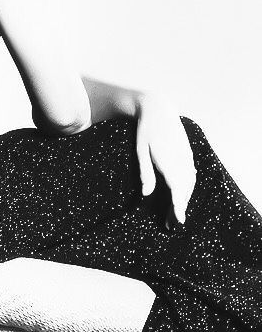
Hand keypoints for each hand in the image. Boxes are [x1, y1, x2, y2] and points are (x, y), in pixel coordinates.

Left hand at [134, 92, 196, 228]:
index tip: (178, 221)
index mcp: (168, 160)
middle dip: (180, 207)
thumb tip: (146, 194)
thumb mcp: (140, 149)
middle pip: (185, 189)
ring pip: (190, 182)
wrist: (158, 108)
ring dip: (185, 198)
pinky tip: (183, 193)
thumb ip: (145, 172)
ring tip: (176, 212)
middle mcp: (181, 159)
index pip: (177, 189)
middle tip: (172, 223)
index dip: (178, 206)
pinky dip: (188, 186)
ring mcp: (186, 155)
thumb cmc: (146, 129)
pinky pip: (191, 174)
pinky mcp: (187, 152)